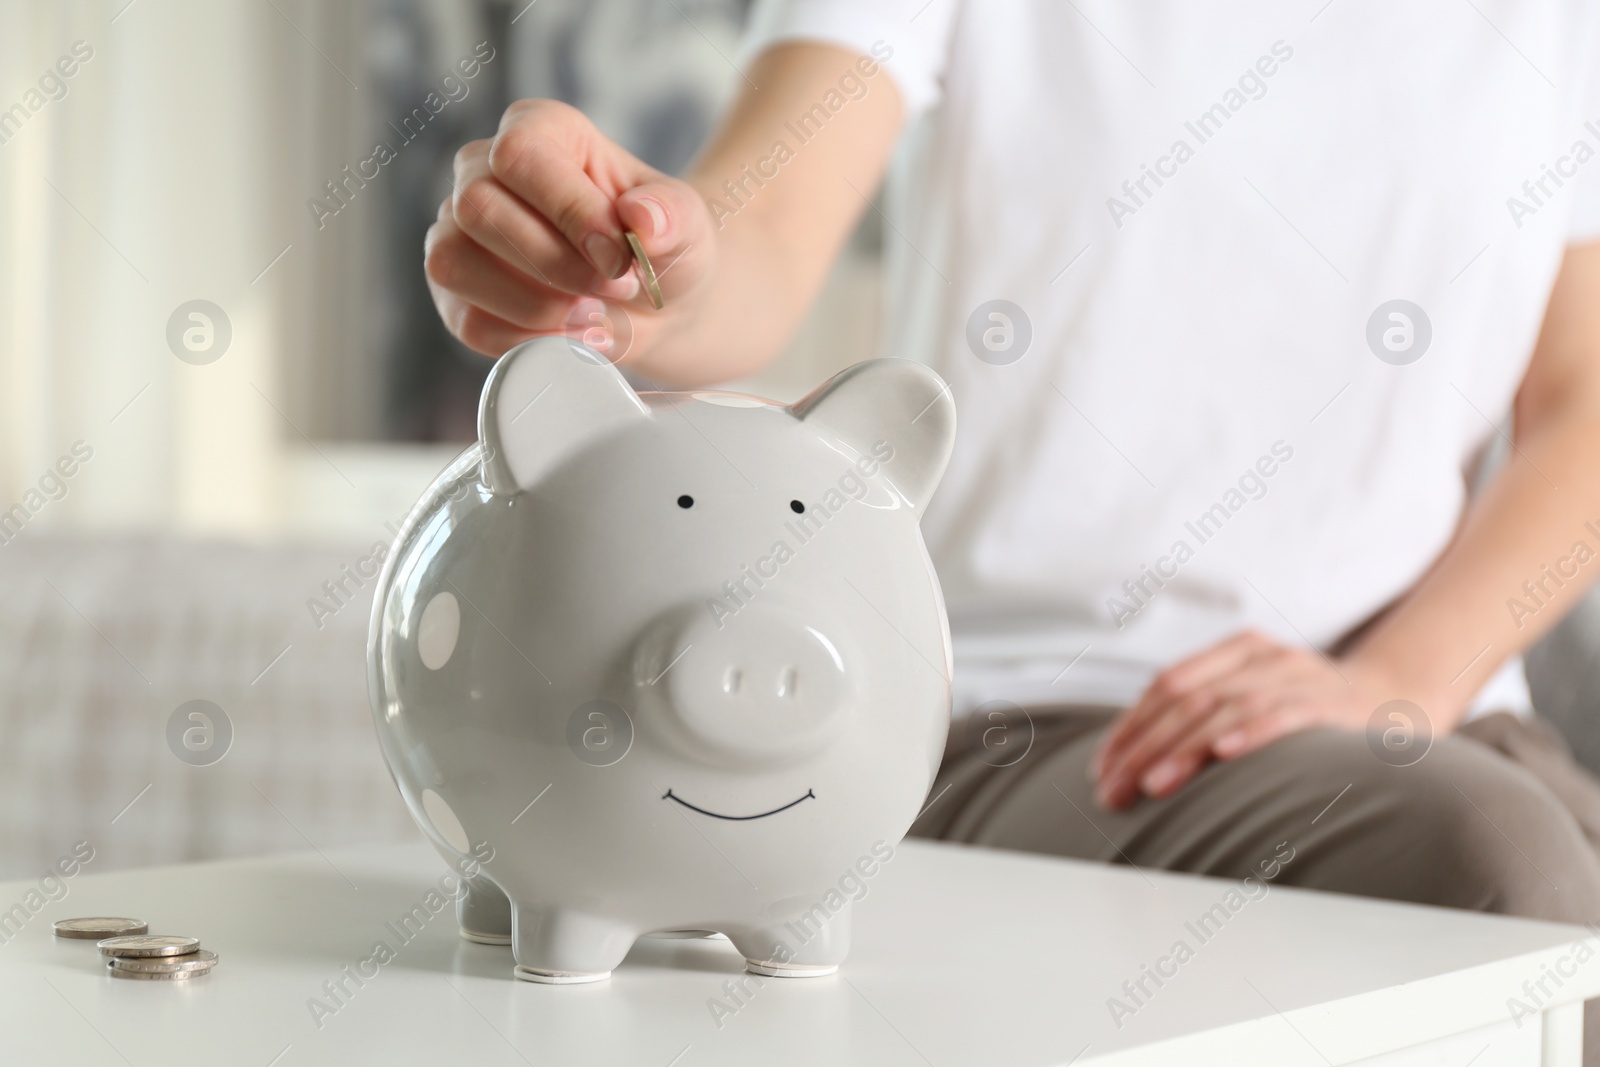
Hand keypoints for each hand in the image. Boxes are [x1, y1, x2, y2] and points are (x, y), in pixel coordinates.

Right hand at [425, 99, 713, 357]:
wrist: (655, 302)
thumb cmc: (660, 246)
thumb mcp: (686, 222)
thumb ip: (671, 213)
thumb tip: (642, 216)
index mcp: (540, 130)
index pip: (521, 154)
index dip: (568, 212)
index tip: (618, 258)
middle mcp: (483, 170)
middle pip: (479, 209)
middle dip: (555, 266)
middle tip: (614, 290)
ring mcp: (458, 230)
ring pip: (455, 264)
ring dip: (534, 306)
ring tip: (593, 315)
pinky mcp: (455, 290)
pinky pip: (466, 320)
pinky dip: (523, 340)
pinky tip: (569, 337)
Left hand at [1090, 631, 1404, 809]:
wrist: (1402, 697)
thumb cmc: (1313, 710)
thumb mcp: (1257, 698)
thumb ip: (1207, 715)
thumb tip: (1135, 763)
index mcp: (1237, 651)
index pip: (1167, 685)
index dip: (1129, 727)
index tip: (1101, 770)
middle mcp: (1264, 657)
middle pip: (1187, 699)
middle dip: (1143, 748)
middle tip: (1113, 792)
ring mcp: (1300, 677)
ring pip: (1226, 709)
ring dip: (1183, 750)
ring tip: (1152, 784)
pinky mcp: (1333, 706)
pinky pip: (1286, 716)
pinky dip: (1252, 733)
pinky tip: (1223, 753)